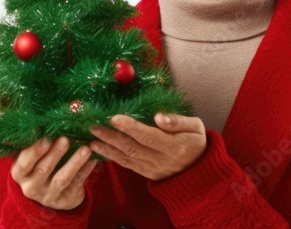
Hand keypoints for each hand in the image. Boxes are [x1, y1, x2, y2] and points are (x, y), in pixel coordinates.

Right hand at [10, 136, 97, 209]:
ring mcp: (49, 195)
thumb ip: (32, 143)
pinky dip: (86, 170)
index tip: (46, 138)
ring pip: (62, 179)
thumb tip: (39, 122)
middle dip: (55, 154)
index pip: (24, 162)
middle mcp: (31, 187)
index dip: (35, 151)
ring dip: (74, 163)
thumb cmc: (37, 165)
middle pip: (43, 169)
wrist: (49, 192)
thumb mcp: (30, 157)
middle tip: (65, 139)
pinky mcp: (65, 200)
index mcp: (20, 173)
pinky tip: (93, 159)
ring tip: (85, 149)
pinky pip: (77, 183)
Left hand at [88, 113, 206, 180]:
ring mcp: (152, 168)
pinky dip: (111, 157)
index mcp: (173, 146)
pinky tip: (99, 148)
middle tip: (93, 126)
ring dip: (107, 147)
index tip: (115, 117)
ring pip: (126, 157)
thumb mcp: (195, 127)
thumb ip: (178, 121)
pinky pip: (126, 165)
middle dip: (111, 136)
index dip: (131, 127)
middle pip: (132, 147)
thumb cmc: (196, 142)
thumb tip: (159, 116)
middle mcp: (160, 159)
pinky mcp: (146, 173)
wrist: (199, 171)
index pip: (148, 136)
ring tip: (91, 138)